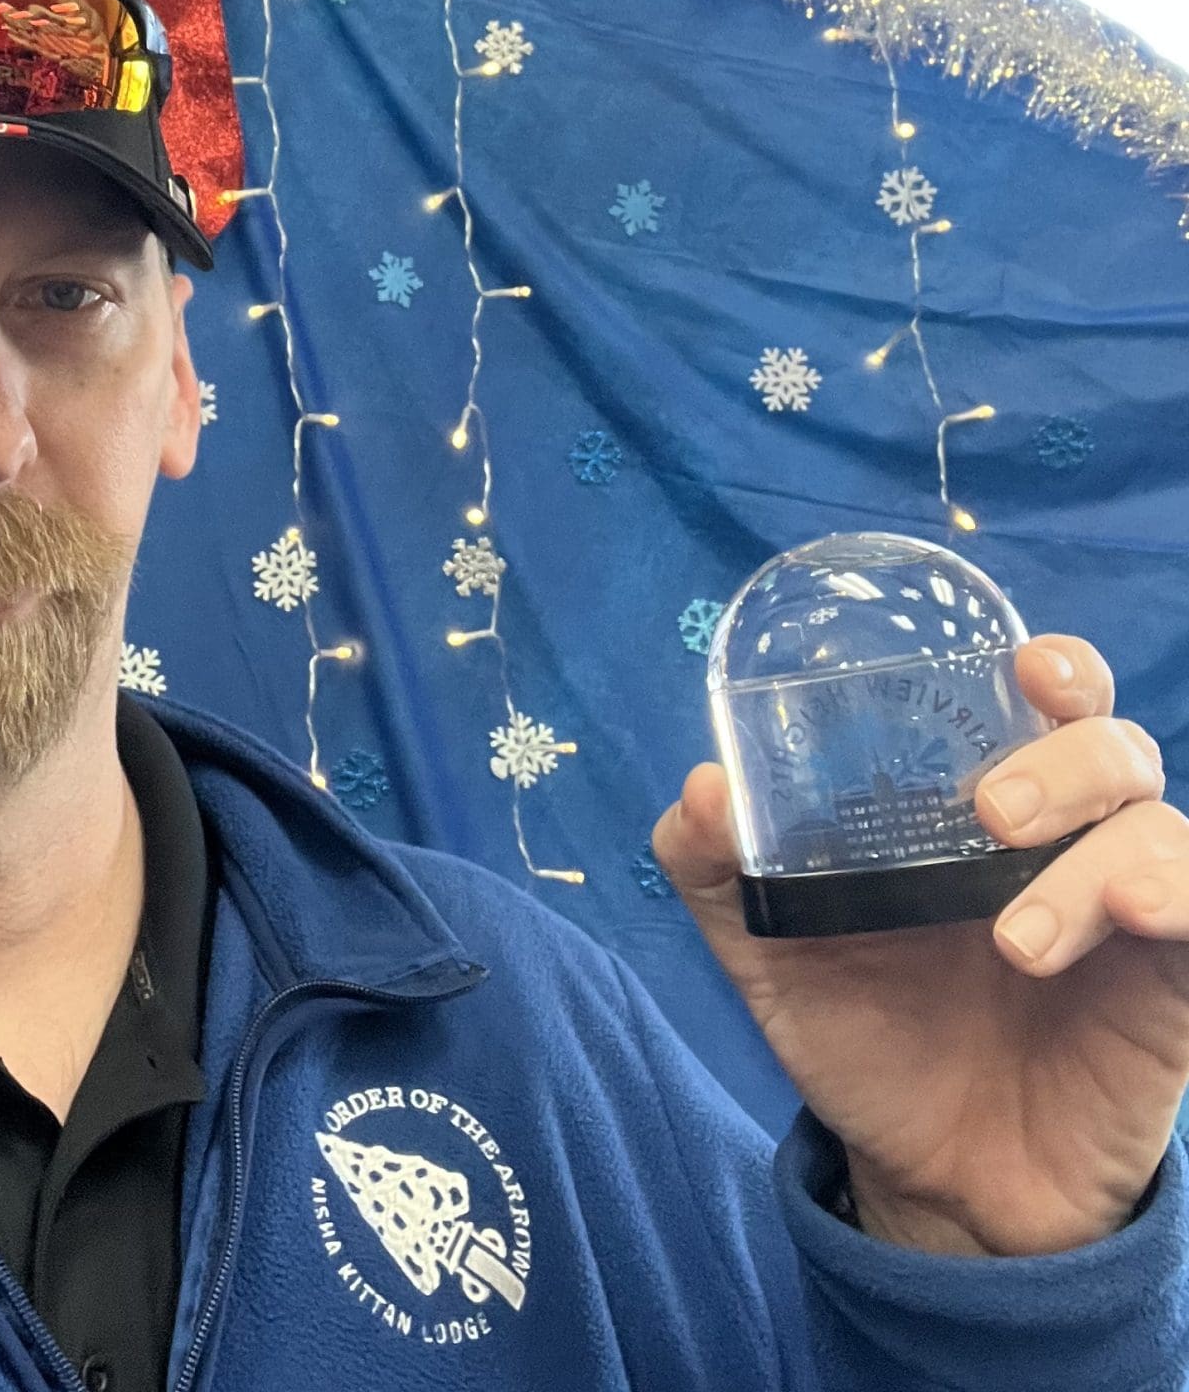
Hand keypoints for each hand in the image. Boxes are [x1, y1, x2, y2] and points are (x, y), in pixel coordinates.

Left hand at [653, 635, 1188, 1256]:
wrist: (930, 1177)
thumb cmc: (866, 1031)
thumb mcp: (772, 952)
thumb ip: (717, 871)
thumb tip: (702, 791)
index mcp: (984, 801)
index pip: (1047, 698)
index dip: (1053, 666)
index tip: (1025, 665)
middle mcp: (1067, 838)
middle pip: (1109, 745)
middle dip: (1062, 760)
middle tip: (992, 813)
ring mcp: (1124, 912)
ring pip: (1156, 829)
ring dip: (1094, 866)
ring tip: (1019, 942)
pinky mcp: (1168, 991)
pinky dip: (1182, 895)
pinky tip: (1137, 915)